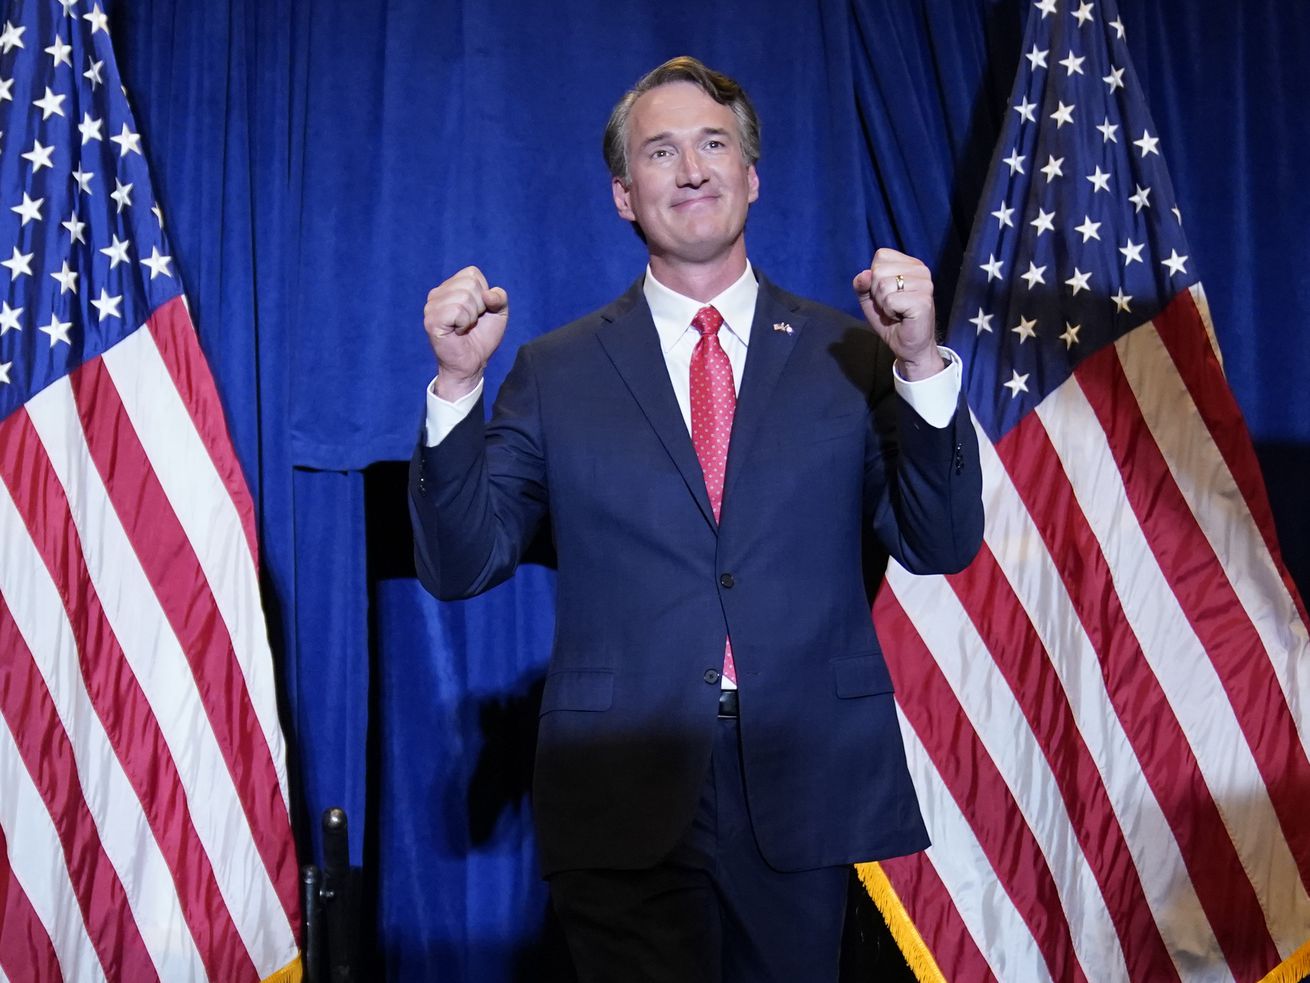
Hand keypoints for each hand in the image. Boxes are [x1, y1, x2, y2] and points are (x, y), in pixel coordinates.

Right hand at [423, 266, 509, 399]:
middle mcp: (437, 293)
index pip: (472, 273)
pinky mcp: (431, 320)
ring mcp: (432, 306)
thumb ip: (500, 297)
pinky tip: (458, 332)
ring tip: (464, 327)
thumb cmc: (482, 338)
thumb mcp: (499, 313)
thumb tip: (488, 294)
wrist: (472, 363)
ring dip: (472, 317)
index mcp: (450, 287)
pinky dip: (464, 323)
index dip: (483, 294)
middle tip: (471, 322)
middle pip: (469, 284)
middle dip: (479, 306)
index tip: (479, 311)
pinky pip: (457, 310)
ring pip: (464, 297)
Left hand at [852, 249, 944, 380]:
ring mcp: (925, 284)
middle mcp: (921, 270)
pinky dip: (889, 312)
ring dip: (883, 304)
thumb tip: (864, 275)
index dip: (874, 277)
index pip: (881, 256)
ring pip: (883, 285)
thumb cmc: (892, 321)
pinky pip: (890, 300)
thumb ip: (862, 284)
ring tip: (897, 311)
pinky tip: (902, 317)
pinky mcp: (923, 300)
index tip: (887, 293)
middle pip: (879, 270)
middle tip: (891, 306)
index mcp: (911, 264)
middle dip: (877, 293)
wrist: (909, 346)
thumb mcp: (870, 299)